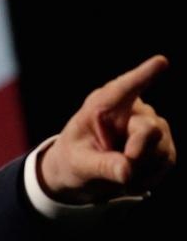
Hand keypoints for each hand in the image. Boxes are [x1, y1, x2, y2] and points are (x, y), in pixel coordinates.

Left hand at [39, 55, 175, 203]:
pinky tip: (130, 178)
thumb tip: (127, 171)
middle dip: (139, 151)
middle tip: (125, 173)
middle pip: (150, 129)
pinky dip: (147, 177)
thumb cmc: (74, 159)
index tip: (160, 62)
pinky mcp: (164, 145)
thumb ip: (101, 165)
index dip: (143, 75)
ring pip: (161, 150)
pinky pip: (165, 162)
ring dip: (139, 171)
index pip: (124, 89)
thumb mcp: (78, 163)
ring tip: (115, 174)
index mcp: (103, 105)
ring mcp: (152, 126)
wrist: (83, 171)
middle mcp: (132, 110)